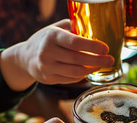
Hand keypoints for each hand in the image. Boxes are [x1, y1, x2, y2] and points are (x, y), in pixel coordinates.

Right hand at [0, 19, 114, 90]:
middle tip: (111, 60)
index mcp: (51, 36)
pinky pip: (71, 79)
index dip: (92, 46)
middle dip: (97, 60)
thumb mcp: (56, 28)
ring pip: (75, 72)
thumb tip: (95, 32)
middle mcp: (47, 52)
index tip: (105, 48)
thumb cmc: (46, 40)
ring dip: (91, 69)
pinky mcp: (49, 79)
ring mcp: (47, 67)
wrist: (25, 57)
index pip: (74, 42)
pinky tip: (89, 70)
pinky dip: (82, 76)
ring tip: (102, 65)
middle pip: (77, 59)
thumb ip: (73, 28)